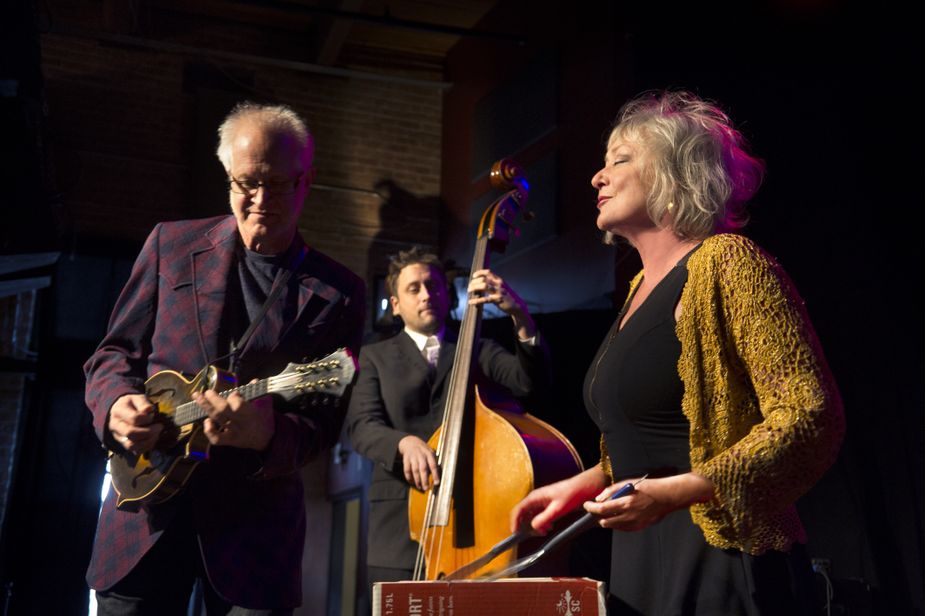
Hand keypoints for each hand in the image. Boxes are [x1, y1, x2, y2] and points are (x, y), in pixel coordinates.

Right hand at [108, 393, 162, 453]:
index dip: (147, 419)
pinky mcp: (123, 444)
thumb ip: (143, 403)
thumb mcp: (137, 398)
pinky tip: (152, 439)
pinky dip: (146, 447)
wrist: (120, 411)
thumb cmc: (131, 404)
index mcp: (119, 411)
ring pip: (131, 445)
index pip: (134, 418)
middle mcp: (115, 425)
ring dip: (148, 441)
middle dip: (149, 432)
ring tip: (157, 434)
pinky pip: (135, 451)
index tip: (153, 416)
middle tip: (159, 427)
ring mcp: (118, 436)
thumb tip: (149, 410)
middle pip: (131, 434)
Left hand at [196, 390, 275, 450]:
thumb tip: (254, 380)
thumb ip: (257, 393)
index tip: (234, 393)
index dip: (233, 397)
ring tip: (197, 396)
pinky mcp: (229, 441)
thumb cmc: (264, 419)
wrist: (265, 440)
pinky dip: (209, 430)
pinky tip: (207, 422)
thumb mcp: (264, 405)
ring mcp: (233, 432)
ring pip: (217, 419)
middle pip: (223, 410)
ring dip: (206, 406)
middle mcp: (240, 423)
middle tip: (207, 391)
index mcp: (251, 413)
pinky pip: (216, 438)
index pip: (238, 405)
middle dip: (213, 399)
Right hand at [398, 435, 439, 490]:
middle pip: (423, 469)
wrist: (410, 442)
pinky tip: (411, 482)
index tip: (437, 483)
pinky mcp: (406, 459)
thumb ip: (433, 462)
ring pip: (415, 470)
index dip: (435, 474)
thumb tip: (436, 476)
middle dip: (425, 480)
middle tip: (426, 488)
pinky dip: (409, 477)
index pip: (433, 465)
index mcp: (429, 454)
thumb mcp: (430, 452)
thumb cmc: (423, 450)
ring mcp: (413, 457)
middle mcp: (421, 455)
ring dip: (417, 480)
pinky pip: (406, 469)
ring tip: (420, 487)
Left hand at [467, 269, 535, 338]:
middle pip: (483, 279)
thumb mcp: (501, 287)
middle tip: (469, 287)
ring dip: (474, 288)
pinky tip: (470, 302)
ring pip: (483, 286)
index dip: (479, 273)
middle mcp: (499, 284)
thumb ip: (493, 284)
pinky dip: (476, 300)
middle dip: (474, 283)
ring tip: (469, 291)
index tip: (473, 276)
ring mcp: (499, 291)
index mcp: (499, 280)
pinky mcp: (498, 300)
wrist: (517, 305)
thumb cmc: (507, 296)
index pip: (488, 272)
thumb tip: (480, 283)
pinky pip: (485, 299)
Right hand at [510, 466, 607, 533]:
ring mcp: (543, 502)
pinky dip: (542, 523)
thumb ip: (545, 518)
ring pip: (532, 516)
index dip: (514, 521)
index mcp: (535, 497)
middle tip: (534, 535)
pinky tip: (549, 527)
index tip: (515, 533)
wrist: (586, 486)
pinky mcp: (550, 505)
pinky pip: (541, 516)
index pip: (518, 509)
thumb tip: (532, 527)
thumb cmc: (573, 493)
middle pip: (523, 514)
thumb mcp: (559, 508)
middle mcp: (537, 499)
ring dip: (535, 526)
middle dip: (526, 526)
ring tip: (544, 532)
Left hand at [582, 473, 714, 531]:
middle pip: (605, 521)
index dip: (591, 508)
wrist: (668, 496)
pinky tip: (617, 516)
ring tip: (605, 512)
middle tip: (594, 509)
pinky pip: (623, 528)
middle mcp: (629, 515)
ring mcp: (635, 523)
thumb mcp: (629, 483)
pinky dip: (617, 523)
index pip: (602, 509)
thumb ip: (612, 491)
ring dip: (606, 520)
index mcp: (626, 502)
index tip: (586, 505)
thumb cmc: (648, 487)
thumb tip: (599, 499)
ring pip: (613, 526)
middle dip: (597, 515)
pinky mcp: (640, 527)